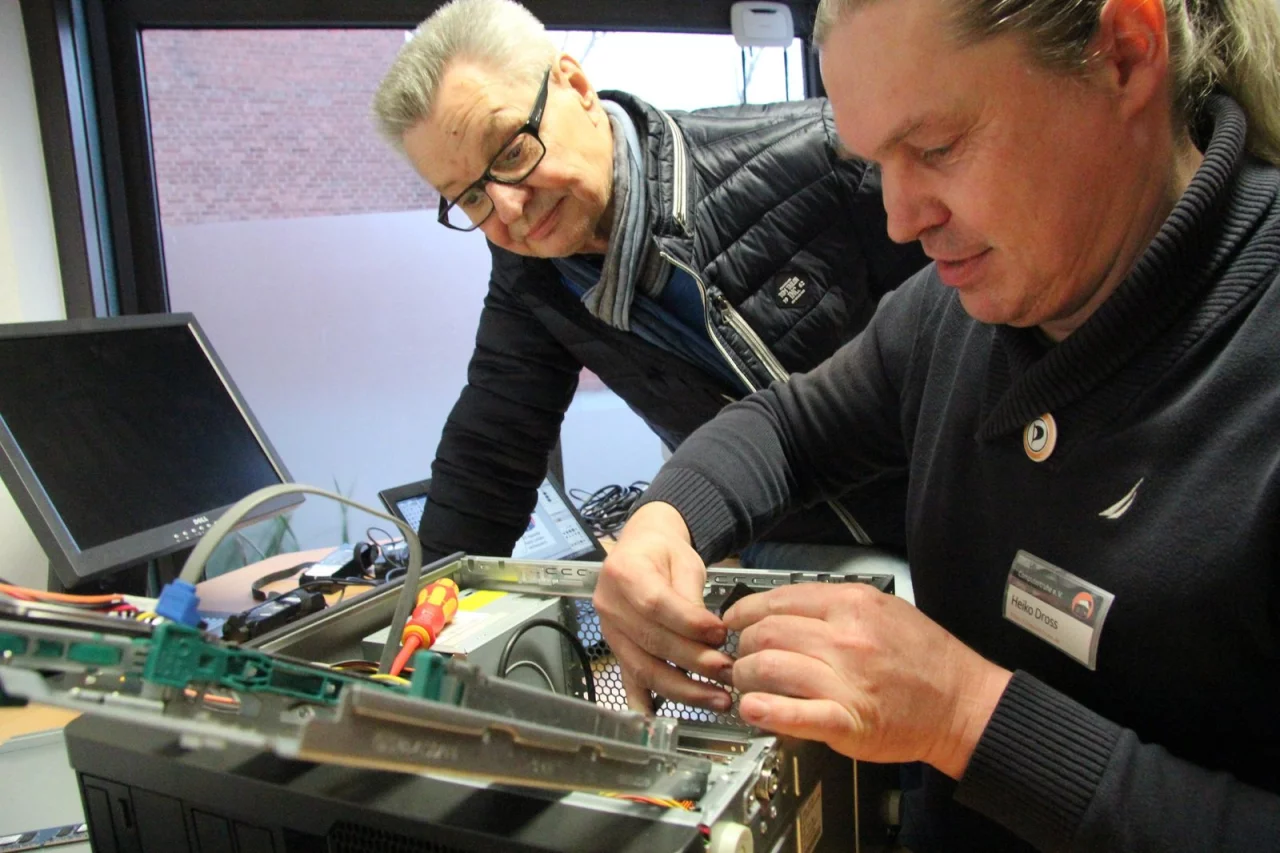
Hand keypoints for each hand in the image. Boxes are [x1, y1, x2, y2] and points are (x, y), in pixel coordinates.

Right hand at [593, 502, 734, 712]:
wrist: (642, 547)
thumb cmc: (665, 552)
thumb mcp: (685, 562)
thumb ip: (693, 597)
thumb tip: (711, 635)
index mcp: (624, 572)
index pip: (656, 605)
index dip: (689, 624)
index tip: (720, 634)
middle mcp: (609, 604)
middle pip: (651, 641)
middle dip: (694, 662)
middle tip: (728, 672)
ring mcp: (609, 631)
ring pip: (643, 667)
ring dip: (683, 689)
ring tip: (718, 698)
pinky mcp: (616, 650)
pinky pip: (628, 680)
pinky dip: (643, 703)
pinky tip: (659, 723)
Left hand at [724, 583, 1011, 778]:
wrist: (965, 704)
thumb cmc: (928, 660)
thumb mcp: (885, 609)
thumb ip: (834, 607)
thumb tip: (784, 608)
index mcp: (853, 606)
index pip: (778, 600)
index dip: (744, 612)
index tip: (734, 622)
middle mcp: (847, 638)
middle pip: (766, 634)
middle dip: (742, 647)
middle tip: (740, 658)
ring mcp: (847, 680)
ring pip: (769, 668)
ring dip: (746, 679)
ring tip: (747, 686)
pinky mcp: (848, 721)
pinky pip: (794, 713)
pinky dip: (765, 711)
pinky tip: (753, 709)